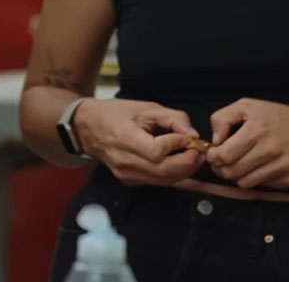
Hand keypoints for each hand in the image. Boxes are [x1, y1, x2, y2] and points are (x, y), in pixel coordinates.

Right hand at [75, 98, 205, 185]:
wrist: (87, 128)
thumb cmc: (115, 113)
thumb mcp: (144, 107)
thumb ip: (171, 118)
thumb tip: (193, 134)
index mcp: (125, 138)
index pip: (157, 151)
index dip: (177, 146)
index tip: (190, 137)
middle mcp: (125, 161)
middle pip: (163, 172)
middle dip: (188, 164)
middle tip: (201, 152)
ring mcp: (126, 175)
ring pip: (163, 181)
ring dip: (184, 171)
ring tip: (194, 157)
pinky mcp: (129, 181)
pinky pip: (156, 182)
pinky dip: (172, 174)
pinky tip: (179, 162)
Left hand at [206, 98, 288, 188]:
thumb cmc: (276, 116)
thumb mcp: (246, 106)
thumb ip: (222, 119)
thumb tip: (214, 141)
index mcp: (256, 130)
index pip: (224, 155)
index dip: (213, 157)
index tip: (213, 153)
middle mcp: (270, 150)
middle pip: (231, 172)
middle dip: (221, 168)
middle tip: (222, 160)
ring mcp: (282, 167)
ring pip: (244, 183)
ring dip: (237, 175)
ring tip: (240, 162)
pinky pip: (262, 186)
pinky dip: (255, 178)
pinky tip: (259, 165)